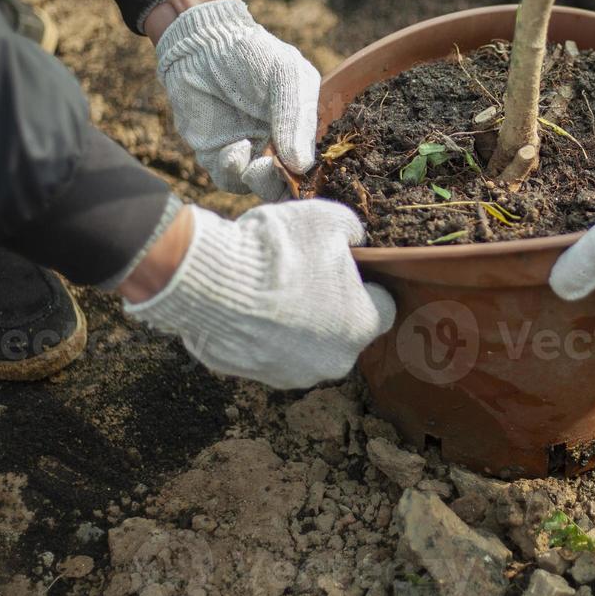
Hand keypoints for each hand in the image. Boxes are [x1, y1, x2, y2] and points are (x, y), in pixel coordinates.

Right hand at [123, 201, 395, 388]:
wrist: (213, 281)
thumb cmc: (281, 250)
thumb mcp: (329, 219)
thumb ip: (351, 231)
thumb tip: (352, 239)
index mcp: (362, 326)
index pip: (381, 308)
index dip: (365, 285)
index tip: (345, 268)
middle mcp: (333, 361)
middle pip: (341, 330)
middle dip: (329, 306)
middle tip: (304, 273)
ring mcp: (291, 374)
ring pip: (303, 344)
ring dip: (294, 322)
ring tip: (269, 287)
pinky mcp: (253, 375)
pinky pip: (266, 350)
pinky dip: (261, 332)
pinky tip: (245, 303)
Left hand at [156, 0, 320, 200]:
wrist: (203, 45)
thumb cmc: (253, 55)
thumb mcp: (288, 77)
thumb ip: (297, 120)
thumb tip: (300, 166)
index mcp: (301, 128)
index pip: (313, 164)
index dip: (312, 176)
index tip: (304, 174)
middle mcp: (277, 145)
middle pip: (288, 184)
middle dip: (283, 184)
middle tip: (274, 169)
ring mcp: (248, 152)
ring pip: (259, 187)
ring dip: (259, 181)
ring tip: (256, 162)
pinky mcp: (217, 156)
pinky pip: (229, 180)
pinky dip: (233, 173)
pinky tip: (233, 150)